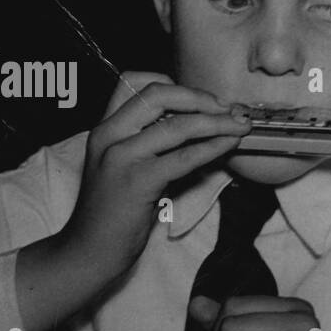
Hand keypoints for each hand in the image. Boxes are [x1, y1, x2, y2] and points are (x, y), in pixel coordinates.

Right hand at [59, 75, 252, 285]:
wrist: (90, 249)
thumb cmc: (114, 212)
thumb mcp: (127, 167)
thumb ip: (154, 144)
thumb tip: (202, 130)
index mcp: (105, 127)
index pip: (133, 81)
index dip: (174, 84)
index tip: (202, 98)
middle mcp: (109, 135)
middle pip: (158, 93)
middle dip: (200, 97)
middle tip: (228, 109)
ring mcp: (121, 157)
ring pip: (177, 125)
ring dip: (216, 122)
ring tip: (240, 125)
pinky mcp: (138, 181)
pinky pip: (184, 157)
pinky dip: (212, 147)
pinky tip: (229, 146)